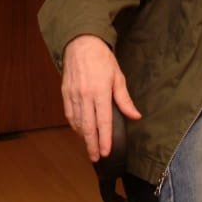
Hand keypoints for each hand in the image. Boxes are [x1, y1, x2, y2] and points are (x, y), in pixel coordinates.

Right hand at [61, 34, 141, 160]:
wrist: (81, 43)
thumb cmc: (102, 58)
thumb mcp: (118, 76)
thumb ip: (124, 99)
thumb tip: (135, 116)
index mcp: (100, 91)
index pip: (103, 121)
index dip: (105, 139)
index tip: (106, 152)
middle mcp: (85, 95)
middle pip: (88, 126)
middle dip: (92, 144)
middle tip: (96, 158)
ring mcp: (73, 94)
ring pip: (77, 122)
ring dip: (83, 137)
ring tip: (90, 147)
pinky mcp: (65, 93)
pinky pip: (69, 114)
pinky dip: (75, 125)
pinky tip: (80, 131)